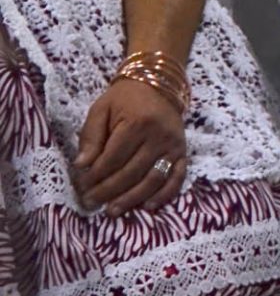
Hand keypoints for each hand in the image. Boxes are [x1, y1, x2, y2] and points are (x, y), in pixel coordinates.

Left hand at [73, 76, 185, 213]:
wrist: (157, 84)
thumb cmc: (124, 99)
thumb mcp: (101, 109)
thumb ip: (90, 137)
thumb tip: (81, 166)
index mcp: (137, 122)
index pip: (113, 158)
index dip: (96, 176)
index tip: (81, 187)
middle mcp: (158, 136)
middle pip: (131, 172)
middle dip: (108, 191)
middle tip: (91, 202)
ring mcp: (173, 145)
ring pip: (152, 180)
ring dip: (131, 199)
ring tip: (112, 210)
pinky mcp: (183, 152)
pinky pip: (176, 178)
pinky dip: (164, 195)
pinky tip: (147, 206)